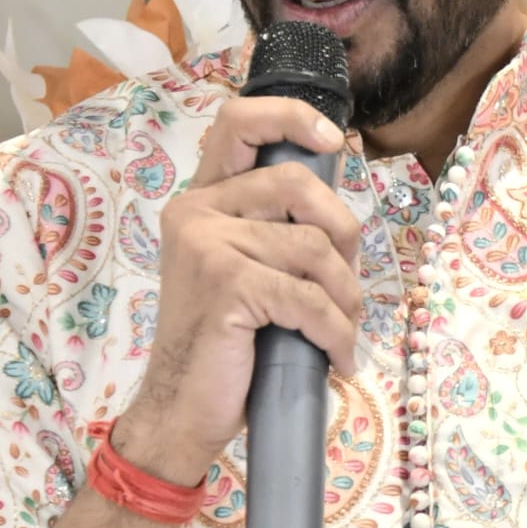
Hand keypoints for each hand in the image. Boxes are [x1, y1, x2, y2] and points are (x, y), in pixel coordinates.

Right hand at [115, 97, 359, 484]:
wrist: (181, 410)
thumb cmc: (225, 344)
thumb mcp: (246, 271)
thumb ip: (274, 230)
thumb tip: (341, 210)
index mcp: (201, 200)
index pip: (239, 122)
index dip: (293, 117)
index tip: (334, 143)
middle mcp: (196, 211)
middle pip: (299, 184)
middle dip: (343, 233)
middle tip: (345, 284)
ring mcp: (207, 244)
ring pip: (313, 247)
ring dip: (344, 296)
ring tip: (341, 330)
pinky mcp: (225, 282)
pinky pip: (308, 297)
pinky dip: (335, 331)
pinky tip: (337, 356)